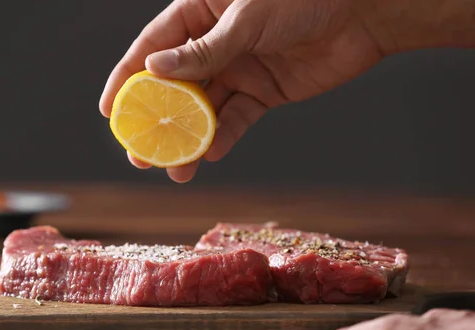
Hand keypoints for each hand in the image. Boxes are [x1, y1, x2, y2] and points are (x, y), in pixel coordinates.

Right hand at [99, 0, 474, 182]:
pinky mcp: (262, 92)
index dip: (127, 78)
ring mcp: (238, 69)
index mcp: (201, 10)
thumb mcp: (247, 18)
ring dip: (188, 140)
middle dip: (156, 122)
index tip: (110, 111)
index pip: (153, 47)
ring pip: (204, 110)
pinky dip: (223, 137)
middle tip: (139, 155)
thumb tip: (154, 71)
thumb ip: (204, 49)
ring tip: (173, 169)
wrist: (364, 13)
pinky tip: (211, 154)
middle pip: (174, 87)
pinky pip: (236, 119)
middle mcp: (214, 43)